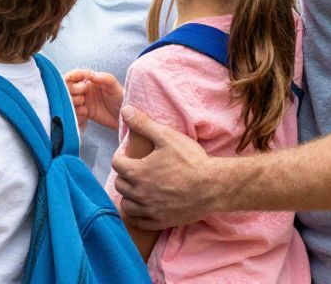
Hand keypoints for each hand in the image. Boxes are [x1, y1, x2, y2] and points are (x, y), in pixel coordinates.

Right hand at [64, 69, 123, 129]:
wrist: (126, 117)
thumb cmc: (122, 98)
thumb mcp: (115, 86)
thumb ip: (105, 78)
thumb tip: (92, 75)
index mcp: (90, 79)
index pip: (74, 75)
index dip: (73, 78)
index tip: (83, 86)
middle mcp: (84, 89)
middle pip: (67, 87)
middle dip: (71, 92)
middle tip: (82, 98)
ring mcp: (83, 101)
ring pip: (68, 99)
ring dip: (72, 103)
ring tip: (84, 107)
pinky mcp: (84, 112)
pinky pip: (73, 111)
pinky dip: (75, 112)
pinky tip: (85, 114)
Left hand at [110, 106, 219, 230]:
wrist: (214, 185)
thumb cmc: (190, 159)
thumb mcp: (166, 136)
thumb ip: (143, 124)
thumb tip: (125, 110)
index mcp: (137, 172)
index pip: (116, 164)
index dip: (122, 156)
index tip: (130, 154)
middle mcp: (140, 193)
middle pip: (120, 184)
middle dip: (125, 174)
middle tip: (136, 168)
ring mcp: (150, 210)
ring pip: (127, 205)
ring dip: (129, 195)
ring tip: (138, 187)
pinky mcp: (161, 221)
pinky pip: (139, 221)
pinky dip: (138, 214)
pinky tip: (144, 206)